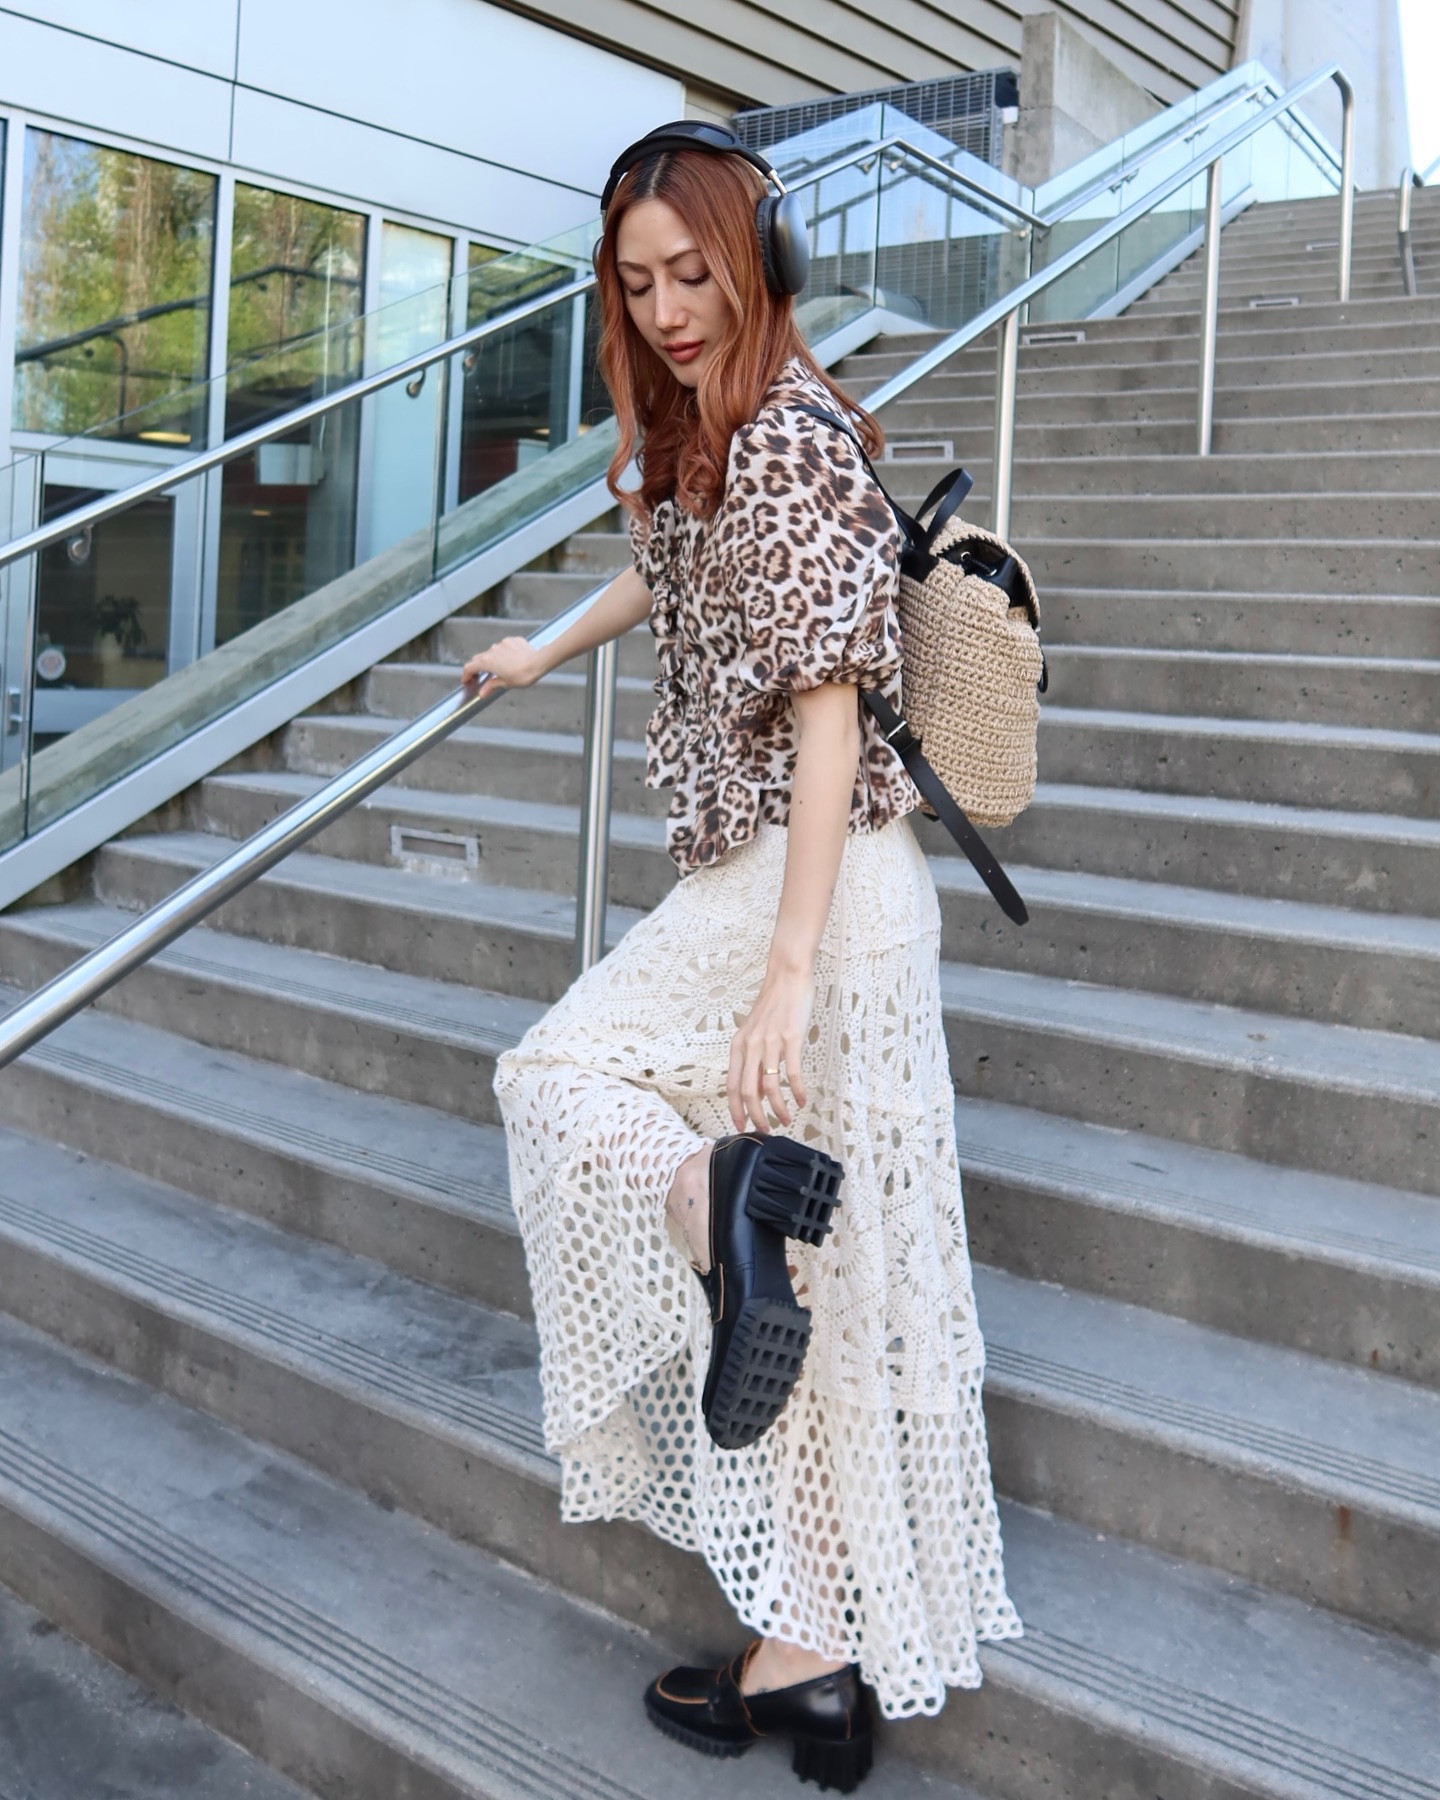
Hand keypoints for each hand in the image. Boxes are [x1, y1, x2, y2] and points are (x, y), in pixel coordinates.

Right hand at [461, 636, 545, 690]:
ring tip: (500, 669)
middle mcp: (492, 650)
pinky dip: (504, 653)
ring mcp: (502, 644)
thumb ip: (491, 686)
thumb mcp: (505, 684)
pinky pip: (504, 647)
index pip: (469, 667)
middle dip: (478, 667)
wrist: (538, 662)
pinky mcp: (512, 640)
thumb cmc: (523, 674)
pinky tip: (511, 660)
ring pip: (492, 652)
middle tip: (480, 676)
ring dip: (492, 660)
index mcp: (487, 662)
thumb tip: (483, 692)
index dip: (466, 675)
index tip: (466, 680)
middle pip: (479, 658)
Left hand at [727, 967, 812, 1132]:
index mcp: (739, 1046)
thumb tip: (758, 1091)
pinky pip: (793, 1072)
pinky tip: (802, 1100)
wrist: (787, 977)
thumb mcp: (755, 1033)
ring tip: (786, 1119)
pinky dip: (798, 1091)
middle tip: (765, 1131)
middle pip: (748, 1091)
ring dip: (778, 1109)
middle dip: (756, 1117)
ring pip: (770, 1086)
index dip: (735, 1109)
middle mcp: (751, 1046)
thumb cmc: (773, 1006)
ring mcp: (771, 1042)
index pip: (732, 1085)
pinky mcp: (791, 1038)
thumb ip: (753, 1060)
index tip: (741, 1127)